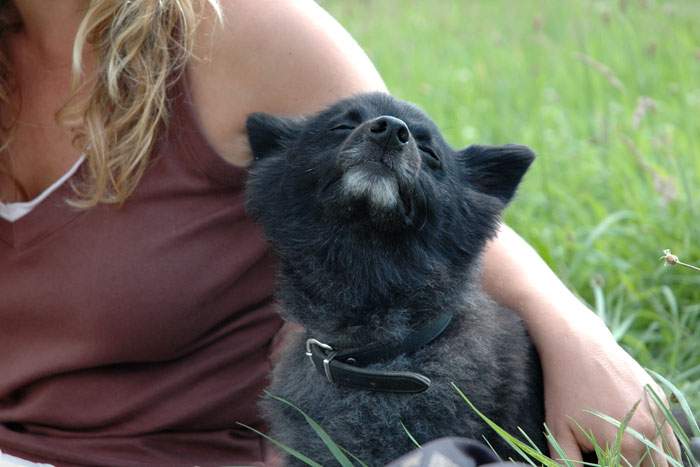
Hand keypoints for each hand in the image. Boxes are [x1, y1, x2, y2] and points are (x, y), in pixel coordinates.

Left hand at [542, 314, 680, 465]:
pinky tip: (641, 441)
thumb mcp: (558, 432)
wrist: (577, 344)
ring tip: (630, 456)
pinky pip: (668, 432)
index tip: (602, 461)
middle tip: (616, 459)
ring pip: (667, 455)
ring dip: (653, 461)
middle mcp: (650, 433)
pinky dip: (660, 441)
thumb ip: (567, 464)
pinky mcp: (659, 398)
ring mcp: (658, 414)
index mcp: (626, 447)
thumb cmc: (563, 389)